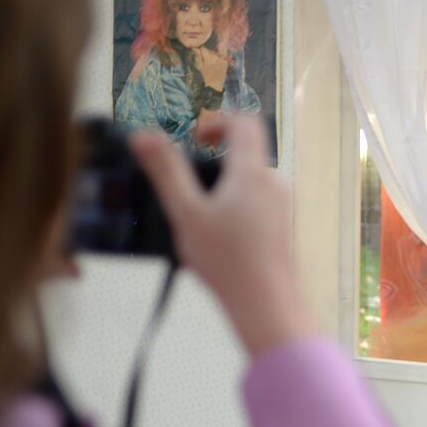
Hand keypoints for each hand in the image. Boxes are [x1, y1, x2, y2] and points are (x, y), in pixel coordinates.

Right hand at [130, 115, 317, 356]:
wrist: (267, 305)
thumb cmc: (228, 263)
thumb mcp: (186, 213)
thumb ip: (166, 172)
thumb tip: (143, 135)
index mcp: (252, 172)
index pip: (244, 123)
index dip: (217, 121)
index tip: (196, 140)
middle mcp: (274, 184)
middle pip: (246, 153)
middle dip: (215, 161)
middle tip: (188, 185)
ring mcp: (283, 207)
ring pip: (250, 182)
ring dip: (224, 188)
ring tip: (199, 218)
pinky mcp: (283, 228)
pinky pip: (257, 205)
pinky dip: (236, 209)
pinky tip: (217, 240)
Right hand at [193, 46, 228, 92]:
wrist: (215, 83)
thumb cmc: (206, 75)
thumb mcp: (200, 66)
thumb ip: (199, 56)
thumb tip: (196, 48)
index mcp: (208, 59)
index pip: (204, 49)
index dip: (202, 50)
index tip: (202, 53)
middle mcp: (215, 58)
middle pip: (210, 50)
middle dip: (208, 53)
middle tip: (207, 60)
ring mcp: (221, 60)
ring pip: (216, 53)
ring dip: (214, 55)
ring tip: (213, 63)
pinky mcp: (226, 62)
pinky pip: (221, 56)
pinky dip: (219, 58)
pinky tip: (218, 64)